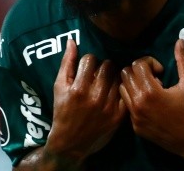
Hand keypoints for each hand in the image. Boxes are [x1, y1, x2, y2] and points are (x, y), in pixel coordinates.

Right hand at [45, 39, 126, 164]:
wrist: (70, 143)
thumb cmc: (62, 111)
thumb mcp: (58, 87)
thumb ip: (66, 63)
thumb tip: (71, 41)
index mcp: (78, 88)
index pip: (90, 59)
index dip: (87, 62)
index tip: (85, 70)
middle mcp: (95, 97)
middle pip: (107, 65)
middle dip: (102, 67)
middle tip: (97, 75)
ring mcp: (108, 107)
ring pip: (117, 77)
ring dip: (112, 77)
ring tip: (105, 83)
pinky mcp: (118, 116)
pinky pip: (124, 92)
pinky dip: (120, 89)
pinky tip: (113, 92)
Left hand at [119, 39, 183, 161]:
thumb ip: (183, 60)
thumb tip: (179, 40)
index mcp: (150, 91)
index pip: (137, 64)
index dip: (149, 63)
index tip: (161, 71)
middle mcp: (138, 104)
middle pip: (125, 74)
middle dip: (139, 72)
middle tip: (154, 78)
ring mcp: (135, 117)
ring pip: (122, 89)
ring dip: (134, 85)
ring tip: (151, 90)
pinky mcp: (135, 127)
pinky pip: (127, 106)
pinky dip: (135, 100)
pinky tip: (151, 105)